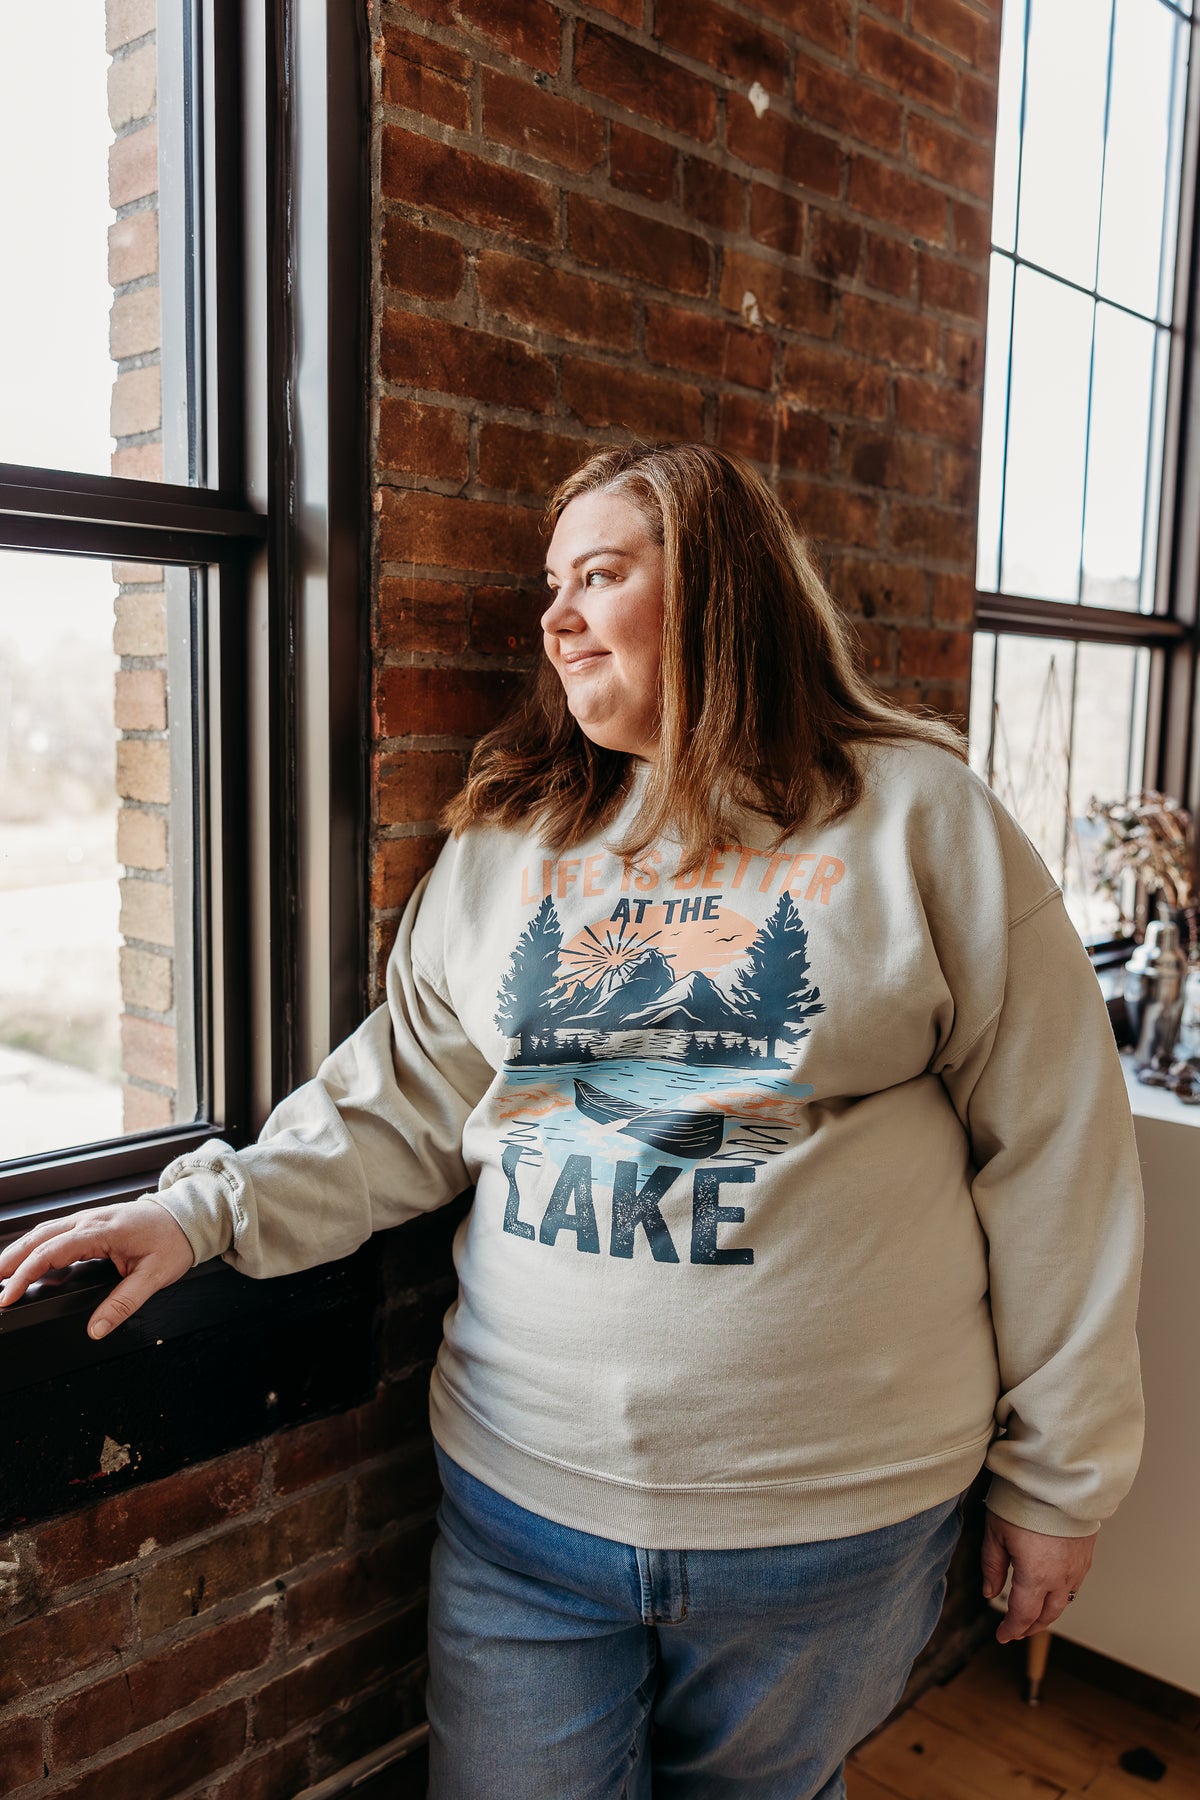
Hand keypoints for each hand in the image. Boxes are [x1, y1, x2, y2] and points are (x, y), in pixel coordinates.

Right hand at [0, 1199, 193, 1339]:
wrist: (188, 1217)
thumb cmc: (173, 1241)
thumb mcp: (154, 1276)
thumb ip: (124, 1303)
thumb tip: (97, 1328)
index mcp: (101, 1231)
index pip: (51, 1252)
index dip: (25, 1274)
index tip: (7, 1296)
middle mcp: (90, 1220)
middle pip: (38, 1238)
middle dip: (11, 1260)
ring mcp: (89, 1218)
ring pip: (44, 1232)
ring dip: (20, 1251)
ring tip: (1, 1274)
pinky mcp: (91, 1222)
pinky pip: (57, 1232)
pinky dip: (37, 1246)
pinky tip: (29, 1261)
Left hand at [982, 1510, 1095, 1641]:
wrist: (1058, 1479)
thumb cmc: (1023, 1502)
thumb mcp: (996, 1533)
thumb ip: (992, 1566)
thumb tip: (990, 1592)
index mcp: (1036, 1576)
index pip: (1023, 1615)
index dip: (1011, 1629)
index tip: (1002, 1636)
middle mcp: (1061, 1578)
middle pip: (1047, 1614)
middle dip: (1030, 1626)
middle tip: (1016, 1630)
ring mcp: (1077, 1568)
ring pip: (1064, 1602)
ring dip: (1048, 1613)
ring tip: (1034, 1615)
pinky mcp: (1086, 1555)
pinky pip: (1075, 1585)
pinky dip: (1062, 1595)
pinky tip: (1052, 1591)